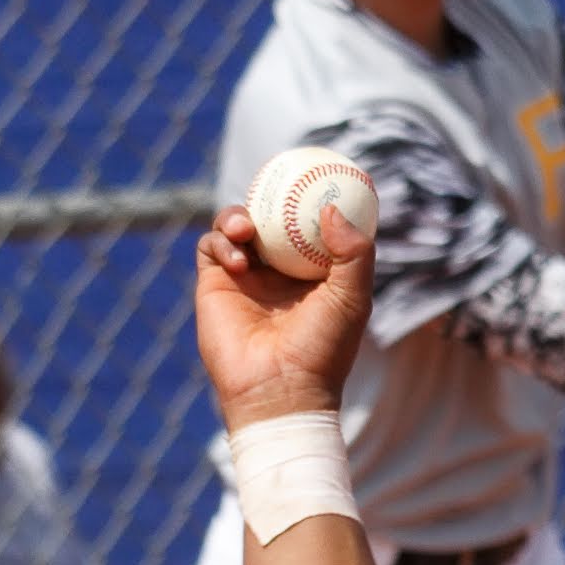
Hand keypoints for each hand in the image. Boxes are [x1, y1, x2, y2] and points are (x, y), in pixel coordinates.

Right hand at [195, 206, 370, 428]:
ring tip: (245, 229)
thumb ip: (354, 252)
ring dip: (237, 217)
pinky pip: (211, 247)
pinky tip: (239, 261)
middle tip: (273, 188)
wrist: (280, 389)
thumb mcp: (353, 298)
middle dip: (268, 199)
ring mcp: (246, 276)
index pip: (309, 222)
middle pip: (268, 217)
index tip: (316, 174)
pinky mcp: (215, 284)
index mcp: (314, 270)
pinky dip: (221, 242)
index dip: (310, 197)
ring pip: (235, 225)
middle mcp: (279, 269)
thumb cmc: (323, 349)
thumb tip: (332, 209)